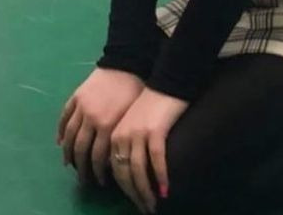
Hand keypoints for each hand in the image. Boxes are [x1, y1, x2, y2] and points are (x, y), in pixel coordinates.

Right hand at [57, 68, 144, 186]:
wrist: (126, 62)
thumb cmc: (135, 89)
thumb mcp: (131, 116)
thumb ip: (120, 136)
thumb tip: (112, 157)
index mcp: (107, 124)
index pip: (97, 156)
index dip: (97, 171)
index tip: (99, 181)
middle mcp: (91, 118)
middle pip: (81, 149)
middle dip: (81, 167)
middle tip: (82, 179)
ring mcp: (81, 107)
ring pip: (69, 135)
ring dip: (67, 152)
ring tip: (68, 163)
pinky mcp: (76, 97)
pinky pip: (64, 117)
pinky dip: (60, 130)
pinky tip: (60, 141)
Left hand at [110, 88, 188, 213]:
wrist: (167, 81)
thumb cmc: (153, 101)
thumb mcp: (133, 123)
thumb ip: (127, 143)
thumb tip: (130, 170)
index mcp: (114, 135)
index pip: (115, 170)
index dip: (124, 189)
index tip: (135, 200)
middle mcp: (123, 136)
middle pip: (124, 174)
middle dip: (134, 195)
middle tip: (144, 208)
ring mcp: (138, 134)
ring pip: (139, 171)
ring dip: (146, 192)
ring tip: (153, 205)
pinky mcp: (155, 131)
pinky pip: (156, 160)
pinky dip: (160, 177)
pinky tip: (165, 189)